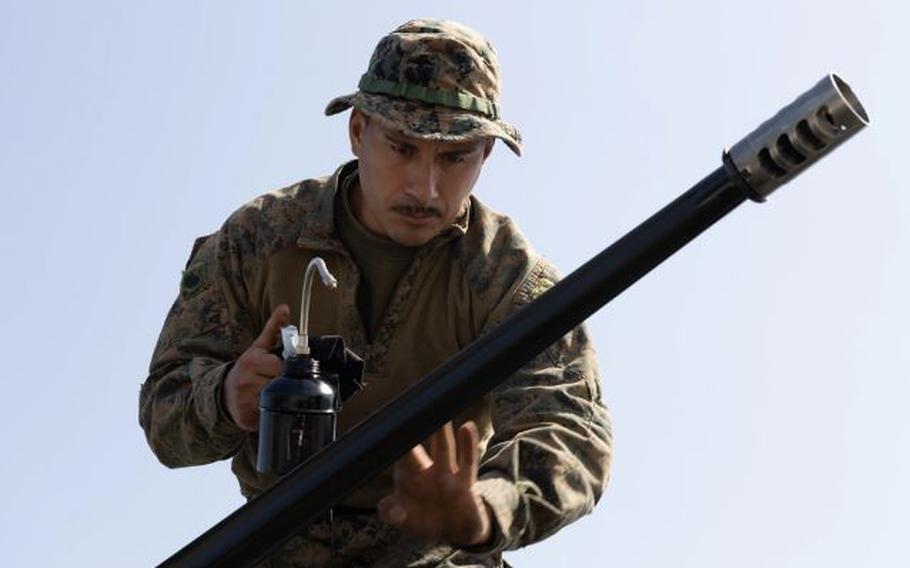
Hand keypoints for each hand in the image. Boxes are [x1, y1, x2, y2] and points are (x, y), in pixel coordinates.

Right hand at [222, 304, 289, 430]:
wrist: (224, 393)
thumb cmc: (247, 369)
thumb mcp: (258, 348)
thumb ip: (273, 328)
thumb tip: (285, 308)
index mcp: (251, 362)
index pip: (280, 367)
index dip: (284, 370)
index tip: (279, 370)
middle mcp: (245, 380)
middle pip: (280, 384)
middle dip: (282, 384)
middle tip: (274, 383)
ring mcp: (244, 400)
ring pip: (275, 399)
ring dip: (277, 398)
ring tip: (270, 393)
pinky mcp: (245, 417)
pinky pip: (268, 414)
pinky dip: (270, 411)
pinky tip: (265, 406)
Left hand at [378, 421, 492, 546]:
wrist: (456, 533)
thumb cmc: (427, 522)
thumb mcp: (406, 521)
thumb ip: (392, 514)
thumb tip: (390, 509)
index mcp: (409, 477)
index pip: (401, 455)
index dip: (397, 442)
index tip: (394, 425)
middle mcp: (428, 471)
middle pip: (420, 447)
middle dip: (418, 430)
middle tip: (414, 410)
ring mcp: (447, 474)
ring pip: (444, 448)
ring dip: (441, 432)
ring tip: (441, 414)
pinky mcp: (465, 483)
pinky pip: (467, 462)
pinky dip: (468, 445)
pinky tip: (467, 427)